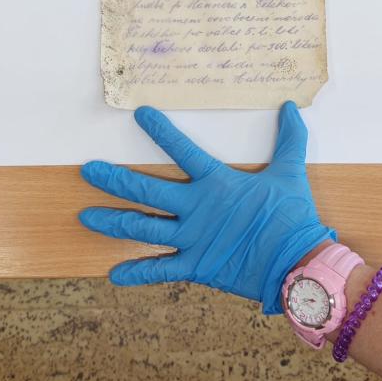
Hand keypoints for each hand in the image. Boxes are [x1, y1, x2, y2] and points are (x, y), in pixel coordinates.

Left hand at [79, 101, 335, 312]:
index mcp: (216, 182)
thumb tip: (290, 106)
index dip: (160, 130)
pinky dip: (136, 273)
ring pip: (142, 227)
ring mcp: (192, 239)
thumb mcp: (290, 173)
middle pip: (146, 189)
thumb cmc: (292, 216)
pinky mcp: (195, 266)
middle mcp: (196, 208)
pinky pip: (160, 270)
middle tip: (87, 170)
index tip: (139, 113)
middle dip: (114, 179)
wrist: (297, 263)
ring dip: (112, 221)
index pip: (182, 149)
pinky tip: (113, 274)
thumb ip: (288, 139)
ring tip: (85, 217)